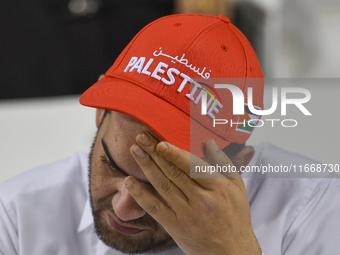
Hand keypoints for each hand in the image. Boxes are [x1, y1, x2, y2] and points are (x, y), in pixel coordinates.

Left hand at [125, 131, 261, 254]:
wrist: (231, 252)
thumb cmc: (235, 216)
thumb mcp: (237, 187)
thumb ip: (223, 163)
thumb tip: (208, 142)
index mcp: (218, 188)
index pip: (193, 167)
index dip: (175, 154)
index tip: (160, 143)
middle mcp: (202, 200)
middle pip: (174, 173)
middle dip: (155, 153)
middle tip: (141, 138)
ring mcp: (187, 214)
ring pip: (163, 186)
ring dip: (147, 167)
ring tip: (135, 151)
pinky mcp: (175, 227)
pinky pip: (155, 209)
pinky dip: (141, 195)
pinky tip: (129, 182)